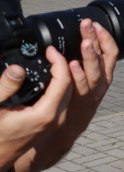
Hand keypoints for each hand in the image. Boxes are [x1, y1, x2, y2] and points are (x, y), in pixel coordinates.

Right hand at [0, 49, 72, 171]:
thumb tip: (17, 69)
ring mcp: (55, 121)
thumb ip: (5, 88)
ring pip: (68, 92)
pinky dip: (59, 84)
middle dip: (64, 64)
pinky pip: (62, 98)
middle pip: (70, 85)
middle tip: (52, 51)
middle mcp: (55, 118)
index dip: (59, 61)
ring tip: (54, 58)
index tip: (50, 49)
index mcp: (46, 114)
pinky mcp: (51, 122)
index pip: (63, 81)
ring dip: (64, 74)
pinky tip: (50, 75)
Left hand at [64, 19, 117, 127]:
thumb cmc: (76, 95)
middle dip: (95, 38)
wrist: (73, 123)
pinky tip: (71, 65)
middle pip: (103, 56)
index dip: (105, 36)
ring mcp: (93, 90)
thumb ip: (83, 59)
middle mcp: (103, 80)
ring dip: (90, 55)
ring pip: (95, 71)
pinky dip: (78, 74)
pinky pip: (82, 86)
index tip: (96, 23)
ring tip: (85, 42)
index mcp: (105, 71)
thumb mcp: (86, 74)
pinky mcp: (82, 100)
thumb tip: (75, 38)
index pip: (111, 51)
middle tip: (87, 24)